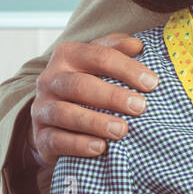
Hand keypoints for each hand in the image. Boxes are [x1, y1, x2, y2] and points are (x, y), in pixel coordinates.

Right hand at [28, 33, 158, 167]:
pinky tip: (100, 148)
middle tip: (140, 107)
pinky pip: (55, 140)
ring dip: (96, 122)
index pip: (98, 56)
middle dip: (112, 96)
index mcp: (67, 56)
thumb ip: (117, 50)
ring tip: (122, 130)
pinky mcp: (41, 136)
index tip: (152, 83)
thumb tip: (137, 45)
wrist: (57, 119)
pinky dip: (78, 145)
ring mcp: (42, 108)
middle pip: (79, 85)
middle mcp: (50, 80)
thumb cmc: (89, 85)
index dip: (126, 68)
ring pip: (64, 113)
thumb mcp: (101, 63)